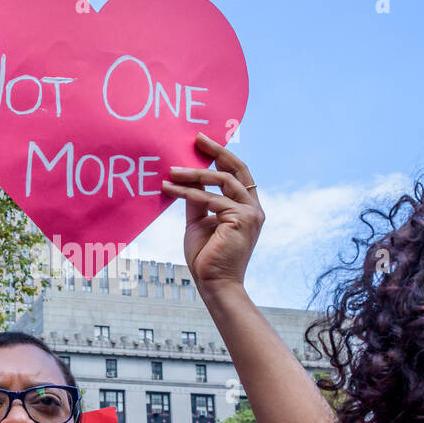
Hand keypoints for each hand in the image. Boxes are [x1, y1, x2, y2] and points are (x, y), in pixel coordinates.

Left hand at [162, 133, 262, 294]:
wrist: (214, 284)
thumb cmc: (206, 258)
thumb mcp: (199, 222)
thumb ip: (197, 201)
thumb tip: (187, 179)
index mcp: (248, 208)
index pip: (238, 175)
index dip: (222, 156)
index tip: (203, 144)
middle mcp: (254, 209)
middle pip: (237, 169)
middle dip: (217, 151)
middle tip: (197, 138)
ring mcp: (250, 213)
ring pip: (220, 181)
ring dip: (193, 174)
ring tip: (171, 171)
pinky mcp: (241, 219)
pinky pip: (210, 199)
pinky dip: (187, 192)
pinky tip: (169, 188)